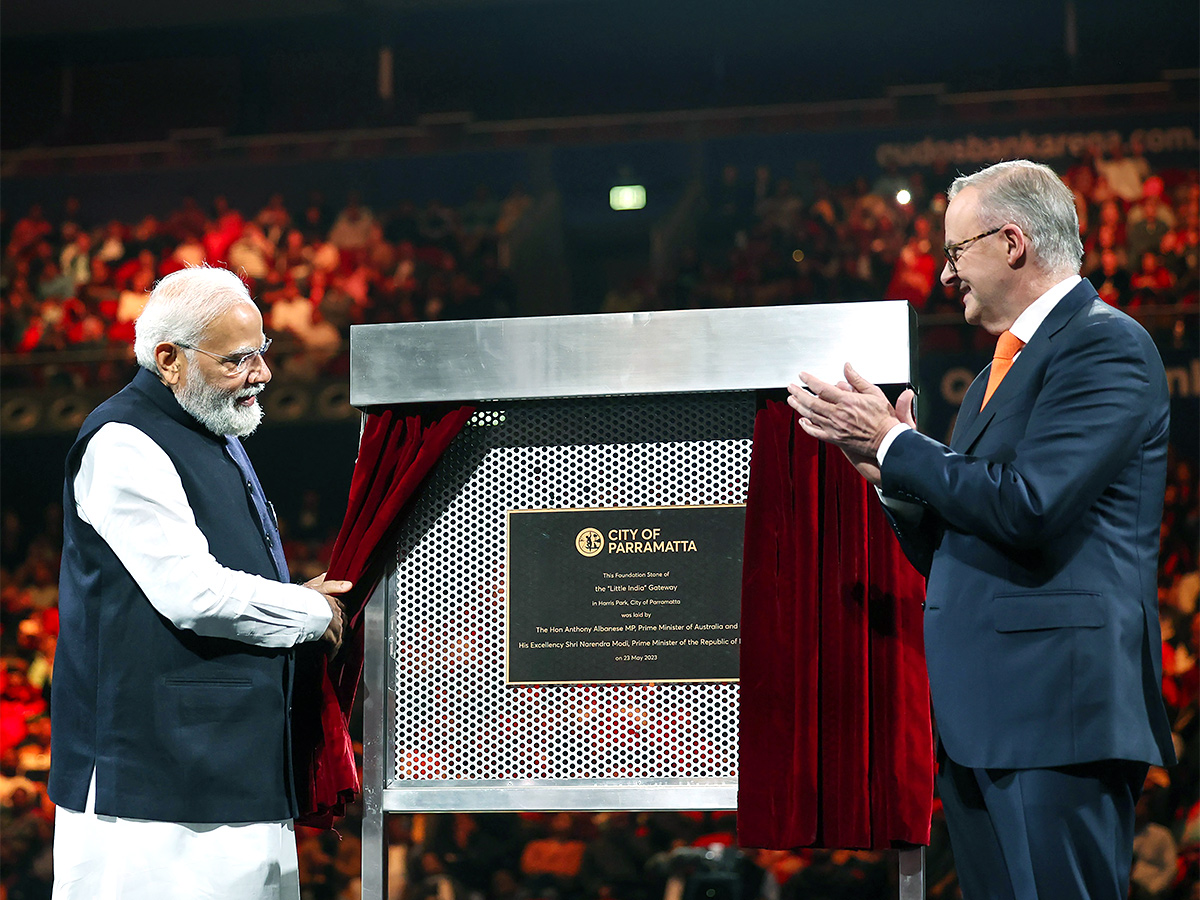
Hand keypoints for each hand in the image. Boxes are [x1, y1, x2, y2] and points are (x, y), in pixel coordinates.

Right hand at [305, 572, 352, 657]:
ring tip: (335, 652)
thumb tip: (349, 585)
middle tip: (337, 638)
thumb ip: (333, 585)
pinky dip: (334, 653)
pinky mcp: (333, 636)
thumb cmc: (302, 597)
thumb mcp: (316, 586)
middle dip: (340, 630)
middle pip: (344, 623)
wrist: (297, 608)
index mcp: (335, 601)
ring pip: (341, 635)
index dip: (340, 616)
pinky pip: (336, 646)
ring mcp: (337, 624)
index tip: (338, 622)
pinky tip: (331, 659)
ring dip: (338, 642)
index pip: (344, 609)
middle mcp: (339, 613)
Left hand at [786, 362, 901, 457]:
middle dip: (798, 393)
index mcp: (847, 401)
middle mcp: (838, 415)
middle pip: (812, 402)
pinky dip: (807, 426)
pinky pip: (816, 432)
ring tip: (791, 399)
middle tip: (791, 387)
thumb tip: (847, 367)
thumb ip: (857, 379)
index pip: (822, 388)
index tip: (802, 375)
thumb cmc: (883, 417)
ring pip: (811, 415)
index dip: (809, 381)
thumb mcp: (874, 393)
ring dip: (799, 406)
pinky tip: (802, 420)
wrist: (887, 440)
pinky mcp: (835, 439)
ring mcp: (835, 428)